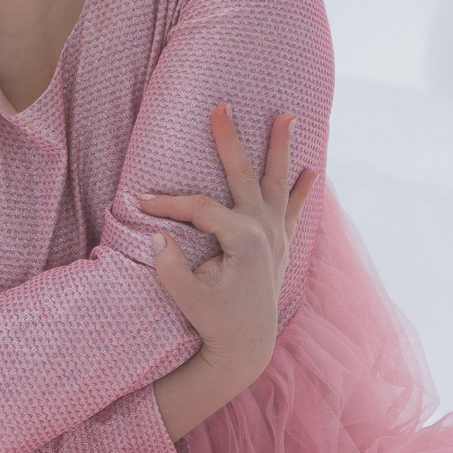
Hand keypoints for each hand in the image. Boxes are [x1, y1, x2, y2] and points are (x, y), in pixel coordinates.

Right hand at [138, 105, 317, 380]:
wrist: (246, 346)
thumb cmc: (215, 322)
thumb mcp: (188, 299)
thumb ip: (171, 268)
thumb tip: (155, 234)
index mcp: (243, 240)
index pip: (200, 208)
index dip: (169, 203)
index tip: (140, 202)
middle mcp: (264, 231)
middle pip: (243, 175)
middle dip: (229, 140)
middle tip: (222, 106)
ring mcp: (275, 235)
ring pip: (277, 182)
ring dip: (281, 149)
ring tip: (289, 116)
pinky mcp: (279, 244)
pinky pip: (293, 209)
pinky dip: (302, 189)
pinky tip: (311, 168)